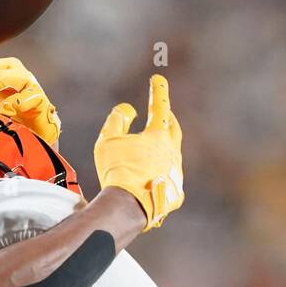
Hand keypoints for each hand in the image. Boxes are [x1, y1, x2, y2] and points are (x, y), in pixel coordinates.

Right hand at [93, 74, 183, 230]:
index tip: (158, 79)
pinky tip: (158, 176)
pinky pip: (171, 178)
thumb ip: (117, 120)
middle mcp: (172, 151)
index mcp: (158, 135)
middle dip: (167, 118)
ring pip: (173, 154)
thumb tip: (126, 108)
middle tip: (162, 113)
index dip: (158, 91)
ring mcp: (176, 172)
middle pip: (173, 128)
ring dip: (165, 147)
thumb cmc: (117, 170)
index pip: (159, 106)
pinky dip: (164, 172)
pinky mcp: (176, 193)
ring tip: (156, 147)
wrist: (129, 206)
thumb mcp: (109, 140)